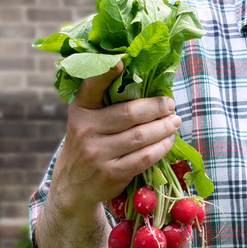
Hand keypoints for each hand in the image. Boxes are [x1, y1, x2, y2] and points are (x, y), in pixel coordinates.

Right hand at [51, 61, 181, 212]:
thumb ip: (106, 104)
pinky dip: (162, 147)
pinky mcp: (111, 172)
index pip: (91, 87)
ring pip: (141, 136)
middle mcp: (86, 129)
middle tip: (171, 105)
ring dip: (165, 127)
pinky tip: (169, 140)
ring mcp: (97, 153)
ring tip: (175, 122)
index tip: (122, 62)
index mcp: (80, 109)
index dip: (106, 73)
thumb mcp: (87, 120)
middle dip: (157, 107)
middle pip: (131, 113)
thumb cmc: (88, 144)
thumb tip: (149, 87)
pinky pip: (145, 157)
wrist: (72, 185)